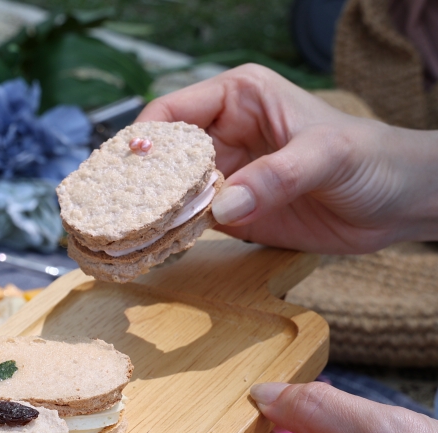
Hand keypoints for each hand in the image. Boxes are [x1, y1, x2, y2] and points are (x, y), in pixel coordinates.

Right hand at [137, 64, 437, 253]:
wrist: (402, 203)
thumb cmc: (373, 160)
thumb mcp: (328, 157)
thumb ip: (277, 177)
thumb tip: (225, 206)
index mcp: (240, 98)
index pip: (173, 111)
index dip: (146, 138)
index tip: (131, 170)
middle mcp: (224, 134)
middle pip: (162, 155)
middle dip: (140, 180)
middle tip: (119, 208)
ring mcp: (226, 175)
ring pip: (170, 191)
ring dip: (153, 211)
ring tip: (130, 231)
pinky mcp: (232, 213)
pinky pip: (191, 222)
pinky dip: (173, 234)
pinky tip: (159, 245)